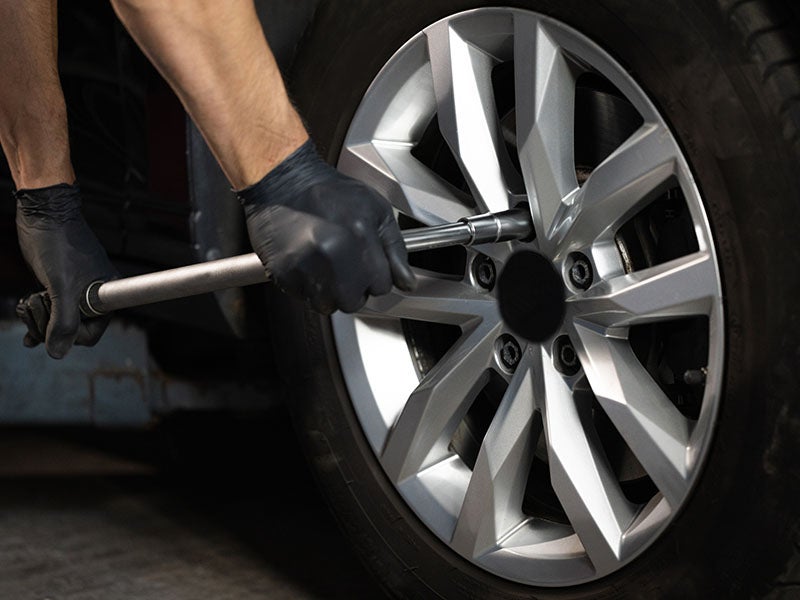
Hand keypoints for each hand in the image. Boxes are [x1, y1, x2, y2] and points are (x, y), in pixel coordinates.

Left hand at [15, 183, 116, 357]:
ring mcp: (75, 290)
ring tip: (28, 302)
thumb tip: (56, 353)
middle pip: (71, 330)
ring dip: (37, 317)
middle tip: (36, 307)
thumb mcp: (61, 287)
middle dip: (47, 325)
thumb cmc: (58, 244)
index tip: (54, 323)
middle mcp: (93, 296)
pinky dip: (35, 313)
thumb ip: (62, 322)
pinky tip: (24, 311)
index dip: (70, 335)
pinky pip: (49, 309)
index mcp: (105, 296)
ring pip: (56, 320)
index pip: (90, 334)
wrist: (43, 214)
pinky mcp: (59, 285)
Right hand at [237, 140, 415, 313]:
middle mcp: (333, 253)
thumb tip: (407, 282)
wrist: (285, 181)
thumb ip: (395, 249)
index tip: (367, 265)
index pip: (381, 285)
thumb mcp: (376, 210)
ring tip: (325, 264)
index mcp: (360, 236)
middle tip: (346, 266)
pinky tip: (308, 263)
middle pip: (354, 301)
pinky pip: (302, 298)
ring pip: (327, 305)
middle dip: (354, 289)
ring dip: (329, 292)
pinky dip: (306, 287)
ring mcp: (306, 264)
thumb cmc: (329, 192)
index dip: (376, 277)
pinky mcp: (284, 271)